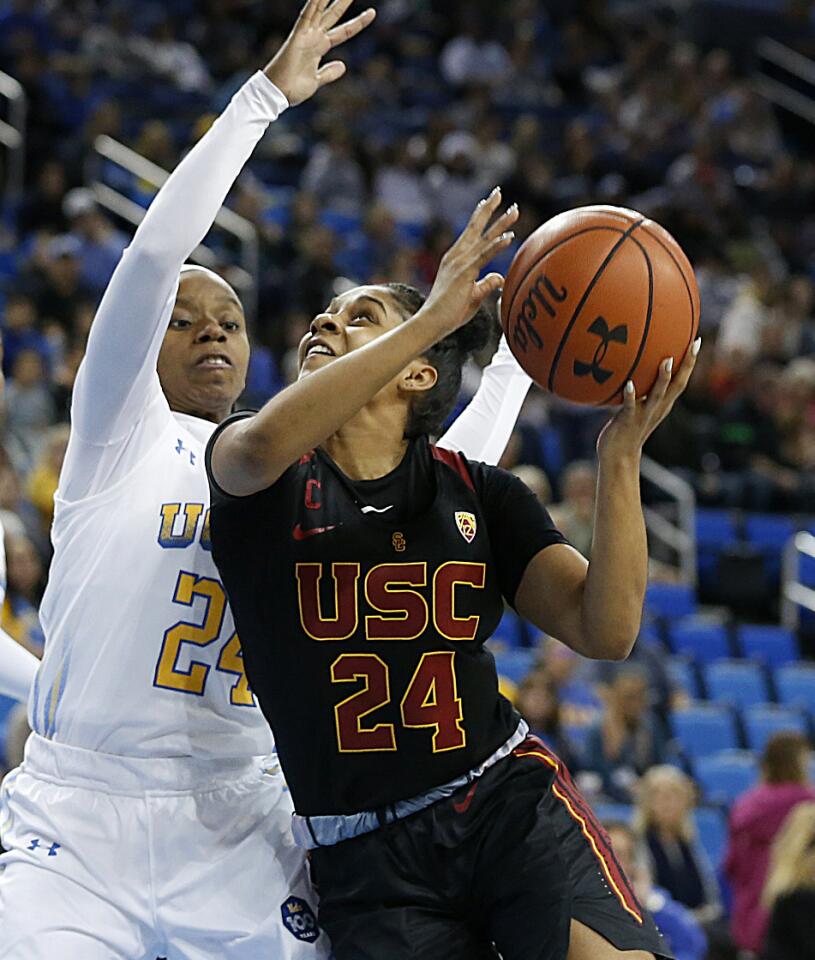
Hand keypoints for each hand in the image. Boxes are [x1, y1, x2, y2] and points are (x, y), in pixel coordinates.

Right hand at [264, 0, 375, 105]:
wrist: (278, 94)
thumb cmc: (293, 89)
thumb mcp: (316, 81)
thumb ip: (329, 72)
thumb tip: (343, 66)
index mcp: (320, 47)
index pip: (343, 32)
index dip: (357, 23)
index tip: (372, 13)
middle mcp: (314, 38)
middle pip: (333, 15)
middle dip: (344, 2)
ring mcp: (306, 35)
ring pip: (320, 10)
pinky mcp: (297, 37)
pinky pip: (305, 16)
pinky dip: (312, 4)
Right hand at [418, 188, 517, 338]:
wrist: (432, 322)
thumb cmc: (449, 313)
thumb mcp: (473, 295)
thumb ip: (486, 284)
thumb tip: (499, 277)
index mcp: (456, 258)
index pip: (471, 232)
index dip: (481, 216)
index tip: (490, 202)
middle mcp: (457, 256)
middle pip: (476, 227)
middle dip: (489, 208)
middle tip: (500, 192)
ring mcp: (460, 262)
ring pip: (484, 238)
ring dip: (501, 224)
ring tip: (515, 210)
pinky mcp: (464, 273)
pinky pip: (484, 256)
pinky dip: (497, 245)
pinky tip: (510, 237)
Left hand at [597, 338, 701, 461]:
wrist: (618, 457)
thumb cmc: (625, 429)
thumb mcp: (637, 407)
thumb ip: (639, 391)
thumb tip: (632, 368)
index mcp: (662, 404)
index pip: (680, 381)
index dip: (690, 363)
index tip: (697, 341)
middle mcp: (657, 409)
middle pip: (677, 385)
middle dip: (686, 365)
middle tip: (693, 345)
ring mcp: (644, 415)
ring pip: (657, 395)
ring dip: (663, 378)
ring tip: (667, 360)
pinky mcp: (628, 422)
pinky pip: (631, 407)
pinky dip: (631, 395)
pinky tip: (628, 383)